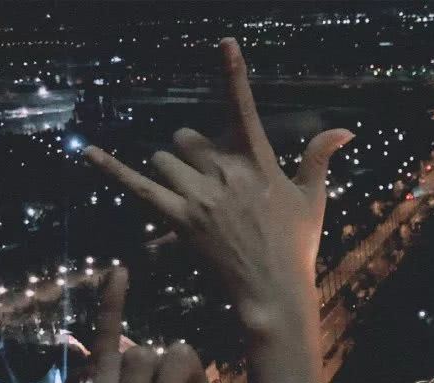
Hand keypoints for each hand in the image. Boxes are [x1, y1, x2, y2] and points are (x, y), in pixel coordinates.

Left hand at [83, 37, 354, 335]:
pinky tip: (88, 153)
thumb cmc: (296, 245)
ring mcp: (201, 196)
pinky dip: (112, 170)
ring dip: (171, 170)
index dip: (233, 72)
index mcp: (257, 161)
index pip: (243, 107)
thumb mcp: (312, 198)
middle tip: (208, 180)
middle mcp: (226, 172)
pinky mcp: (179, 220)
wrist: (274, 289)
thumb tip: (345, 130)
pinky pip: (137, 187)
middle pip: (187, 137)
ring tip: (191, 196)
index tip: (224, 42)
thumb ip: (318, 157)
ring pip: (165, 159)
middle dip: (191, 152)